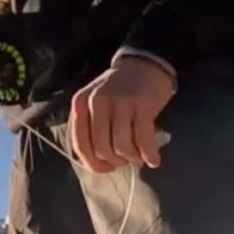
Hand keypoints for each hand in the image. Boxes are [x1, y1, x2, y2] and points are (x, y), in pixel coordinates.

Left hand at [68, 55, 175, 172]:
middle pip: (101, 148)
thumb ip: (89, 127)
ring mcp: (120, 102)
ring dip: (131, 158)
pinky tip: (153, 160)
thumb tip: (95, 163)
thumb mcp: (93, 103)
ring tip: (136, 157)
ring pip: (121, 146)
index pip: (80, 143)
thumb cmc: (117, 91)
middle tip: (123, 161)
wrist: (144, 64)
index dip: (93, 163)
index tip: (105, 168)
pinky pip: (143, 140)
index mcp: (80, 103)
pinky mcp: (142, 105)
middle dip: (114, 161)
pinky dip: (148, 154)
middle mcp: (97, 102)